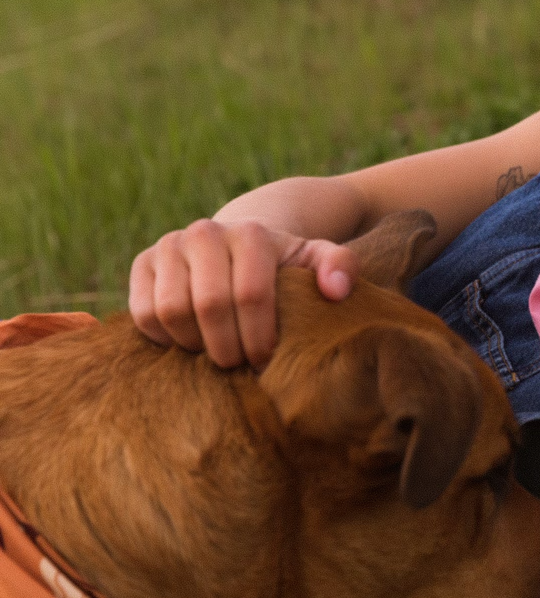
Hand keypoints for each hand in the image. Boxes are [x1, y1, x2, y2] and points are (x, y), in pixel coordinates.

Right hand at [128, 219, 355, 368]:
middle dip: (228, 347)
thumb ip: (340, 267)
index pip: (251, 295)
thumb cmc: (284, 266)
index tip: (268, 361)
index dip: (259, 338)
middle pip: (209, 306)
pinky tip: (192, 343)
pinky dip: (165, 339)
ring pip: (172, 311)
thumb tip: (335, 290)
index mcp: (251, 234)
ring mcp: (169, 245)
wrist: (239, 246)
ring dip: (196, 345)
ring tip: (218, 354)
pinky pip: (144, 314)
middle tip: (241, 365)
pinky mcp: (142, 263)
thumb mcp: (317, 261)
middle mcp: (206, 232)